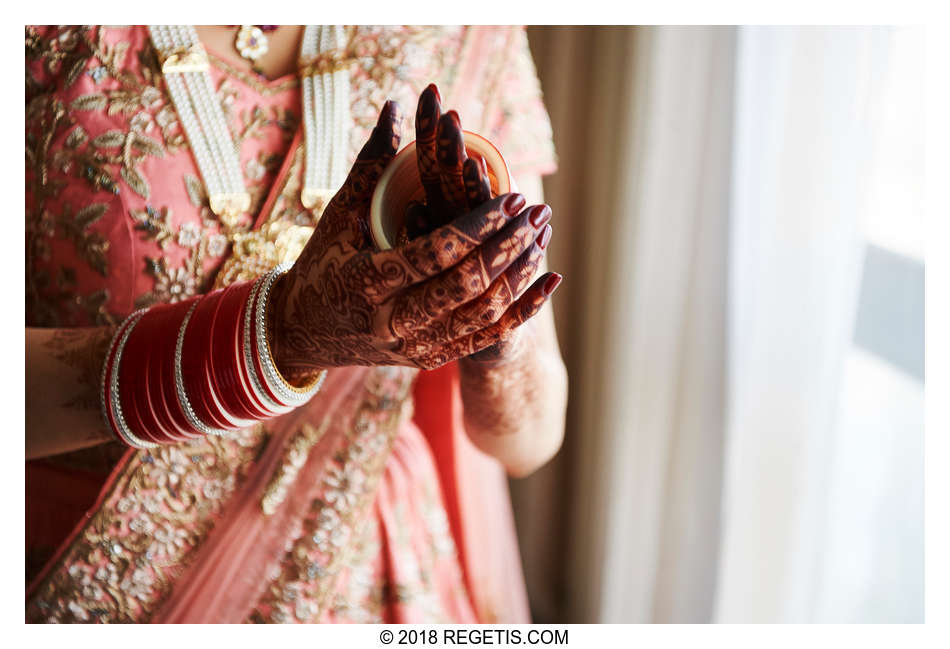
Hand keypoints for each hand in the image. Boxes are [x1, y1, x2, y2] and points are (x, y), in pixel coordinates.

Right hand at [268, 101, 558, 375]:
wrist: (305, 332)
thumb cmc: (323, 261)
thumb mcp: (339, 214)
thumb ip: (371, 164)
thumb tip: (395, 105)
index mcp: (365, 281)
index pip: (432, 254)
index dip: (477, 226)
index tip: (511, 196)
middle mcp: (389, 320)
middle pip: (462, 287)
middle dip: (506, 247)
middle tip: (536, 211)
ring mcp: (412, 344)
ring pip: (479, 314)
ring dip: (519, 274)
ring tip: (542, 235)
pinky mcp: (428, 358)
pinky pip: (485, 337)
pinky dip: (522, 310)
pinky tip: (549, 280)